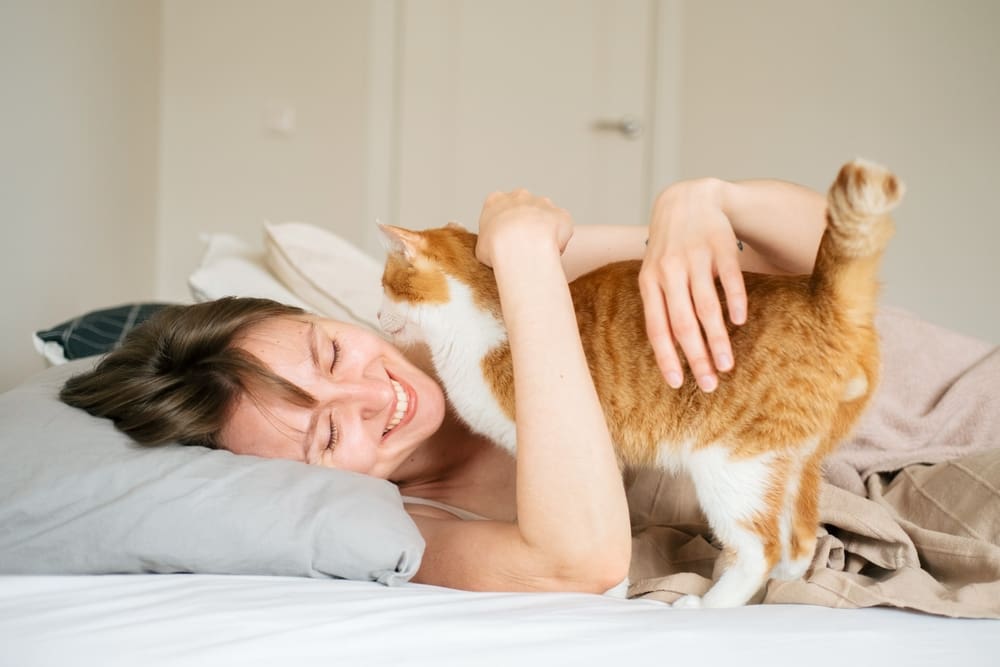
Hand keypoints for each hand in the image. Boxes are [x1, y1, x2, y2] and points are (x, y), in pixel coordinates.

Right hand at [475, 189, 572, 267]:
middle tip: (523, 247)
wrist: (520, 246)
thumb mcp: (481, 247)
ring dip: (544, 231)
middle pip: (524, 208)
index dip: (503, 227)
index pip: (499, 209)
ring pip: (545, 217)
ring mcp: (542, 202)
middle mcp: (520, 196)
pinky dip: (559, 239)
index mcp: (496, 200)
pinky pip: (562, 227)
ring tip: (538, 252)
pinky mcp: (561, 214)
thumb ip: (489, 243)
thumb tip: (496, 250)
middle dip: (525, 224)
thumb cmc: (496, 248)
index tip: (504, 242)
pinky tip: (551, 253)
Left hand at [639, 178, 746, 392]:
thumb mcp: (655, 274)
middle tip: (709, 385)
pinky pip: (729, 279)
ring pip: (706, 307)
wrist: (688, 199)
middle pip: (683, 324)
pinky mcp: (720, 246)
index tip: (677, 384)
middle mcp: (669, 272)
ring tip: (727, 365)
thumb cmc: (670, 248)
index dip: (666, 358)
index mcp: (649, 282)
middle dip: (697, 358)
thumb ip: (661, 307)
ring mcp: (695, 258)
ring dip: (718, 340)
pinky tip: (740, 321)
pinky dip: (735, 301)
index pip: (657, 328)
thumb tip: (670, 353)